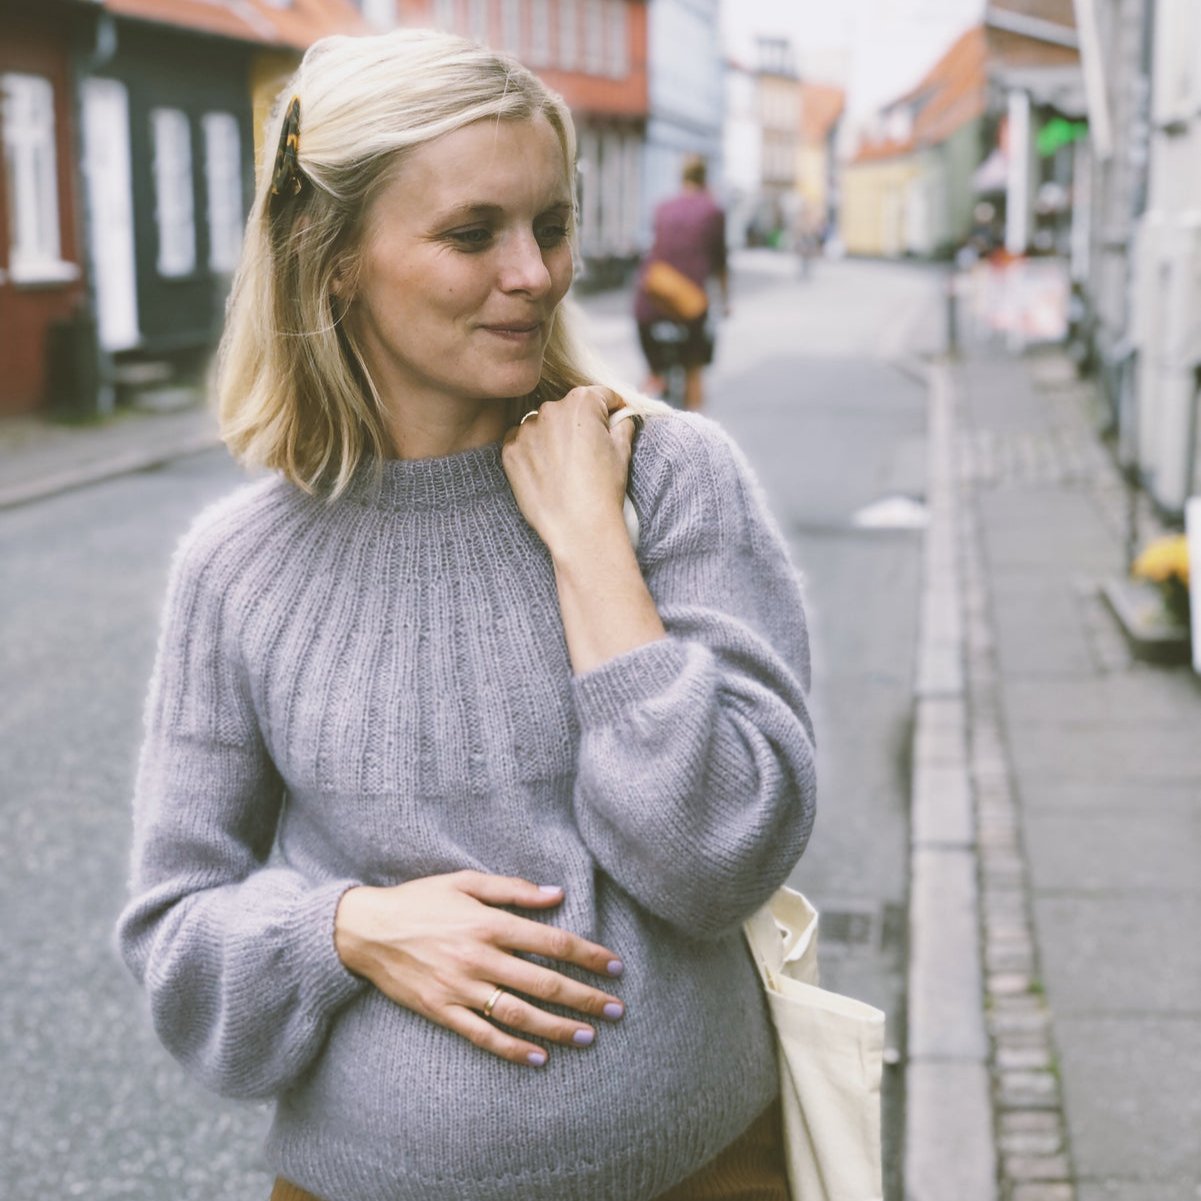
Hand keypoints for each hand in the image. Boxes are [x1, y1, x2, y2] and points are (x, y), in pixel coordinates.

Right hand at [334, 871, 624, 1067]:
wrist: (365, 930)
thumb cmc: (420, 899)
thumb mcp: (466, 882)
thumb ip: (513, 889)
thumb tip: (557, 893)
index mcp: (489, 923)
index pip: (551, 941)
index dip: (587, 955)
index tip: (615, 966)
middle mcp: (479, 957)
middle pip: (543, 982)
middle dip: (585, 997)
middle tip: (617, 1009)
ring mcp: (460, 988)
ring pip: (519, 1014)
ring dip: (558, 1027)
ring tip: (589, 1037)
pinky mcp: (442, 1011)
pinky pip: (482, 1035)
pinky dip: (512, 1049)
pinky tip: (539, 1058)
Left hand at [502, 386, 635, 560]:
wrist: (578, 527)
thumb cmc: (603, 490)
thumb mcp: (622, 452)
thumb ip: (622, 425)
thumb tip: (622, 418)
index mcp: (582, 403)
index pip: (600, 395)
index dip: (612, 408)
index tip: (614, 420)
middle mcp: (551, 410)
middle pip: (568, 408)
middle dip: (579, 423)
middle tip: (588, 451)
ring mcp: (526, 430)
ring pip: (542, 424)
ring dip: (552, 436)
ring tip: (565, 466)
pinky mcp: (510, 452)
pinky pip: (521, 442)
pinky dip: (532, 451)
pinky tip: (546, 472)